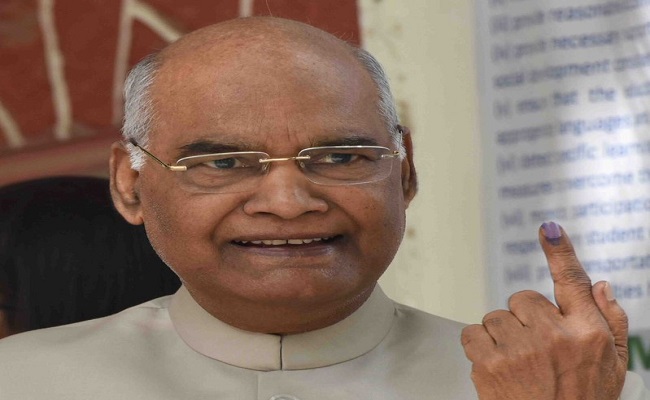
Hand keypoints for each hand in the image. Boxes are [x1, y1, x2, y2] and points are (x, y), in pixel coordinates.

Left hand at [461, 222, 628, 399]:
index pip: (572, 282)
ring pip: (495, 317)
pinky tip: (496, 369)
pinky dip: (478, 349)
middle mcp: (555, 336)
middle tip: (535, 352)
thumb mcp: (613, 368)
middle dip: (525, 321)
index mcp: (588, 334)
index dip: (560, 251)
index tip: (548, 228)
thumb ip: (611, 322)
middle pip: (522, 299)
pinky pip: (472, 334)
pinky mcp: (489, 364)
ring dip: (501, 337)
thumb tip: (600, 284)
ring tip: (518, 366)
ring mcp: (520, 350)